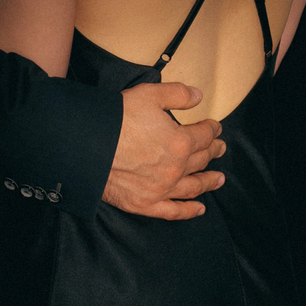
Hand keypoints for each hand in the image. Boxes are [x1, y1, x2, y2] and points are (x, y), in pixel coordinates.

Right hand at [102, 82, 225, 219]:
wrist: (86, 146)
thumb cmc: (116, 119)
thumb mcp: (149, 95)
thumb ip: (178, 94)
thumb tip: (198, 96)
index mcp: (180, 142)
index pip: (204, 135)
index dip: (212, 129)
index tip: (215, 127)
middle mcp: (176, 168)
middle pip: (201, 160)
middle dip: (213, 152)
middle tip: (219, 149)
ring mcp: (162, 189)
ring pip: (193, 186)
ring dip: (209, 182)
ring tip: (219, 179)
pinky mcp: (145, 204)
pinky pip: (173, 211)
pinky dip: (188, 211)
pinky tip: (199, 209)